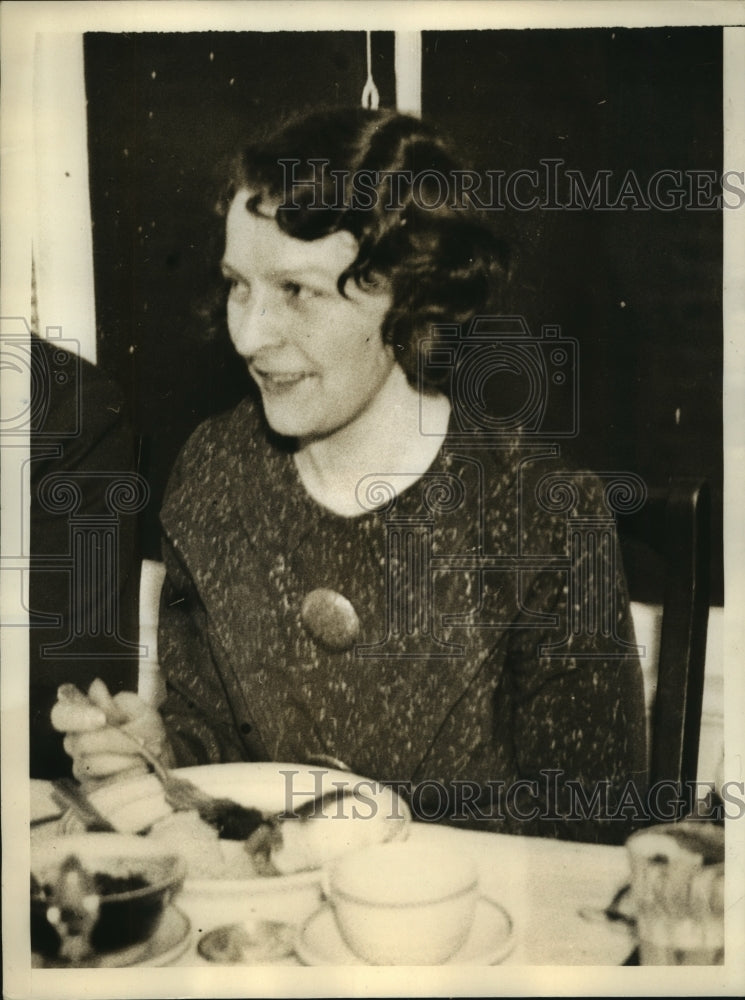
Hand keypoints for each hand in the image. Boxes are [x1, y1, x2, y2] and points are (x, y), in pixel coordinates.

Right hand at [51, 679, 168, 784]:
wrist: (159, 759)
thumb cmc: (145, 729)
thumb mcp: (140, 710)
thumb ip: (117, 703)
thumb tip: (96, 687)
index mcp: (82, 716)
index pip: (62, 714)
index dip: (78, 716)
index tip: (102, 718)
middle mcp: (75, 742)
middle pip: (81, 743)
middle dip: (116, 741)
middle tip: (142, 741)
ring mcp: (80, 767)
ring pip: (92, 765)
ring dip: (125, 759)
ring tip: (144, 756)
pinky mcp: (90, 789)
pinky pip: (101, 786)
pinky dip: (125, 776)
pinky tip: (139, 771)